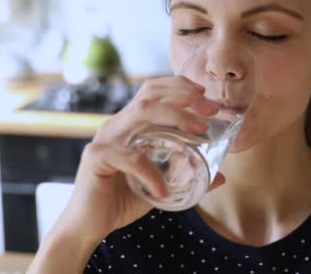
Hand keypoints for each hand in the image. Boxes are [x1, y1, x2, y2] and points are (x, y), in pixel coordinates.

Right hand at [55, 76, 225, 242]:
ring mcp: (105, 139)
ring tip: (199, 132)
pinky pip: (130, 158)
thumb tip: (221, 177)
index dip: (179, 86)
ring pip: (142, 113)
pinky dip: (152, 173)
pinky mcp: (96, 158)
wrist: (89, 225)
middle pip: (150, 95)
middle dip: (185, 96)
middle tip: (211, 110)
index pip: (152, 91)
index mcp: (129, 124)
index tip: (205, 94)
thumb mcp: (162, 183)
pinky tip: (163, 191)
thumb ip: (187, 176)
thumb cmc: (122, 200)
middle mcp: (116, 125)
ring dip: (176, 117)